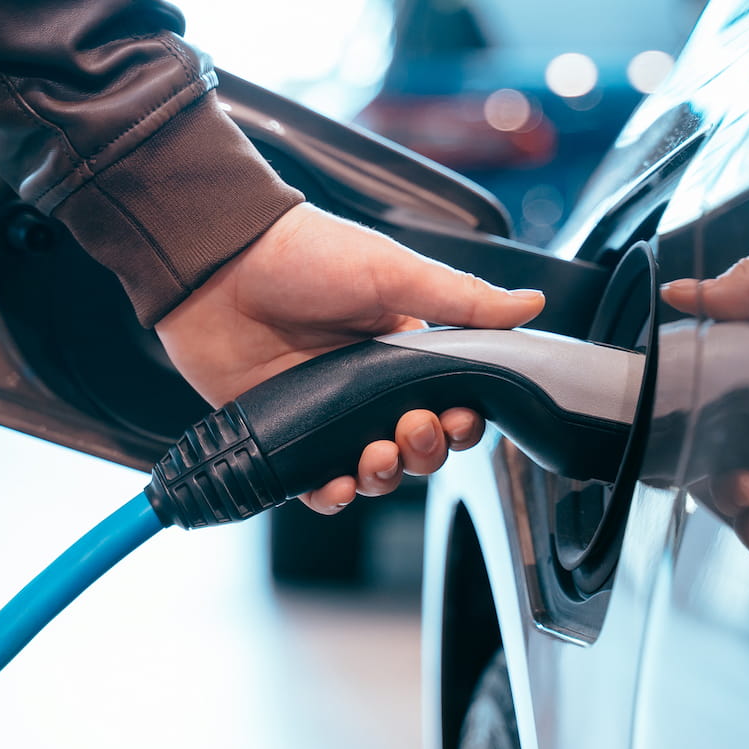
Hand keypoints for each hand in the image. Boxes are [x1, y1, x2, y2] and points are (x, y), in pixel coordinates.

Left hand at [155, 203, 544, 513]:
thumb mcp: (393, 270)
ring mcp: (324, 412)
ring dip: (386, 475)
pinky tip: (339, 485)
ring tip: (376, 453)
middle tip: (412, 429)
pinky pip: (316, 483)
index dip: (463, 420)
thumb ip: (463, 300)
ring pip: (373, 470)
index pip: (451, 401)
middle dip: (426, 450)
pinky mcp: (283, 434)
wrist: (218, 263)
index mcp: (402, 347)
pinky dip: (334, 495)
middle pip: (418, 445)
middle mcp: (366, 385)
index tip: (460, 415)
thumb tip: (531, 306)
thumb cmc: (304, 254)